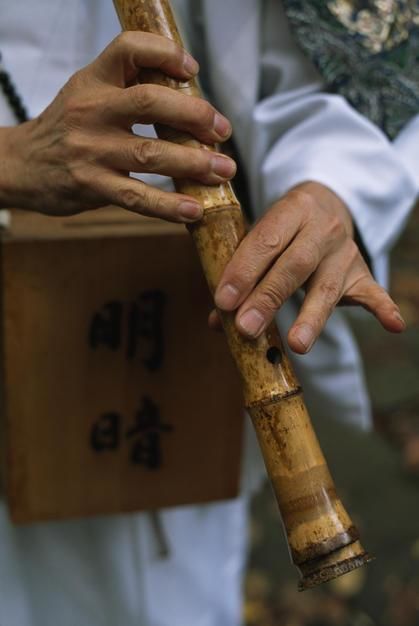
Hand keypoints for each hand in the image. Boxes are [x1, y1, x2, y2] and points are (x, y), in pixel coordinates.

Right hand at [0, 32, 234, 218]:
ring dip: (194, 163)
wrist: (22, 165)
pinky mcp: (92, 186)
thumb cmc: (66, 128)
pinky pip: (137, 197)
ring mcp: (91, 151)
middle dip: (194, 115)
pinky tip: (193, 210)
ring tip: (223, 170)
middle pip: (150, 102)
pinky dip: (168, 205)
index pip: (129, 50)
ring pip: (150, 154)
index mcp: (93, 81)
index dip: (166, 54)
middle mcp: (92, 111)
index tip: (193, 71)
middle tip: (221, 130)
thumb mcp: (87, 94)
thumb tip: (188, 97)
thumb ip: (127, 89)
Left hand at [214, 182, 404, 352]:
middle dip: (268, 298)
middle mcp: (321, 229)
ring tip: (297, 345)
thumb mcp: (260, 236)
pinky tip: (394, 325)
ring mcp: (344, 252)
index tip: (223, 301)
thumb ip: (239, 273)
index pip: (265, 240)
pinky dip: (383, 308)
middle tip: (247, 328)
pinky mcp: (361, 273)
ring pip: (327, 287)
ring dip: (311, 317)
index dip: (243, 271)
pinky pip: (374, 292)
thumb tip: (216, 322)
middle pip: (294, 266)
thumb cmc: (282, 229)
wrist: (327, 203)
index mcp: (291, 210)